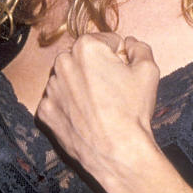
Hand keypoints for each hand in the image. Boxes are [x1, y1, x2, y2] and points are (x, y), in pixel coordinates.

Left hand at [37, 33, 159, 192]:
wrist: (116, 152)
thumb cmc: (132, 110)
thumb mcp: (148, 71)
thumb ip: (139, 48)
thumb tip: (130, 43)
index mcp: (86, 47)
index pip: (105, 40)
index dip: (118, 55)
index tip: (123, 71)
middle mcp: (62, 63)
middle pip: (83, 58)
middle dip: (96, 68)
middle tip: (112, 89)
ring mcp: (50, 89)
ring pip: (68, 79)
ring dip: (80, 86)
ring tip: (99, 106)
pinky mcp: (44, 111)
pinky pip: (58, 101)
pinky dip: (69, 107)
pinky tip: (85, 118)